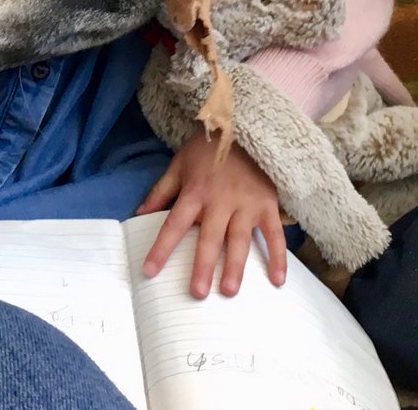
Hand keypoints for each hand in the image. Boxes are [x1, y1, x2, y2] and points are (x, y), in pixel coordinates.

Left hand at [137, 132, 286, 298]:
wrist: (242, 125)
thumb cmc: (207, 149)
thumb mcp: (179, 164)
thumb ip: (161, 191)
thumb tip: (140, 215)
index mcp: (195, 192)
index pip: (174, 224)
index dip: (161, 248)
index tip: (150, 271)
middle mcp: (220, 201)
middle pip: (209, 237)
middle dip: (202, 266)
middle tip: (197, 293)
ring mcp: (246, 204)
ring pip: (239, 239)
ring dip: (235, 266)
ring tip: (229, 290)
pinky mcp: (267, 204)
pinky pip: (274, 234)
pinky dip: (277, 257)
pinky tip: (277, 280)